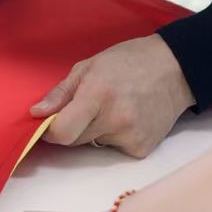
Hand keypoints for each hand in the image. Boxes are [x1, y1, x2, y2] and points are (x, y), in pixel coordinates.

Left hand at [32, 35, 194, 157]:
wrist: (175, 69)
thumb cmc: (129, 61)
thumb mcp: (89, 66)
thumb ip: (61, 93)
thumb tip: (37, 114)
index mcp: (97, 95)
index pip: (62, 132)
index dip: (51, 130)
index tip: (50, 123)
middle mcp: (114, 119)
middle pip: (75, 139)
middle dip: (74, 126)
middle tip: (90, 105)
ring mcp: (130, 136)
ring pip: (94, 144)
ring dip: (96, 131)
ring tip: (114, 107)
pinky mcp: (141, 149)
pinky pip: (114, 149)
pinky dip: (115, 137)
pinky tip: (129, 117)